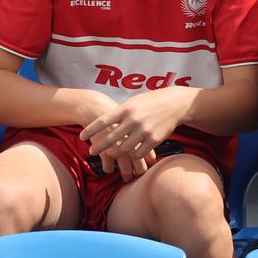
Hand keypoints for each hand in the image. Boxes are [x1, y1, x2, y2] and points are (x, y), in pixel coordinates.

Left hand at [79, 87, 193, 180]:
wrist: (176, 104)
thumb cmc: (152, 101)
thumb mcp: (134, 101)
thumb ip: (120, 112)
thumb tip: (104, 122)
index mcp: (126, 109)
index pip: (103, 121)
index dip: (91, 129)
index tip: (81, 137)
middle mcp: (134, 120)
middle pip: (111, 138)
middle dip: (99, 146)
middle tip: (91, 151)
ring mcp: (144, 131)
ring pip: (124, 149)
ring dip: (115, 153)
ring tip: (111, 154)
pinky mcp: (154, 140)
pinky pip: (139, 153)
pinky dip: (133, 156)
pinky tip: (130, 155)